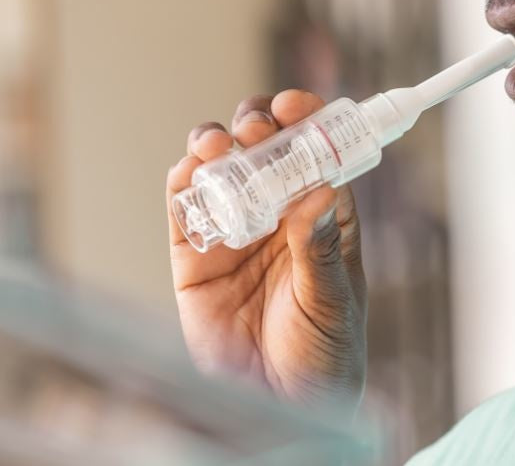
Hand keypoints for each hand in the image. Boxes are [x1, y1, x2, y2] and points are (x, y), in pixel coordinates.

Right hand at [167, 90, 366, 410]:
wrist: (279, 409)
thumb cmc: (323, 357)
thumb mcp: (330, 300)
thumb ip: (319, 248)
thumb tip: (319, 192)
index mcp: (323, 215)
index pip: (316, 151)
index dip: (307, 120)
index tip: (298, 104)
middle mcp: (278, 213)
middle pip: (266, 147)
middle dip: (260, 125)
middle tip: (258, 126)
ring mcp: (234, 230)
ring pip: (222, 167)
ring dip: (218, 143)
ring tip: (222, 145)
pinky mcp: (194, 255)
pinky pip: (185, 206)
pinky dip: (184, 181)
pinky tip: (192, 172)